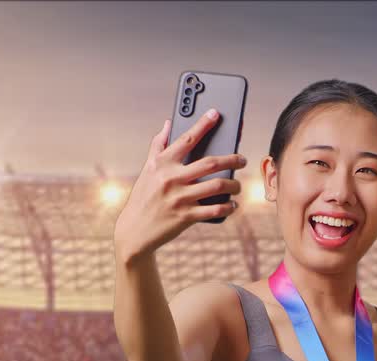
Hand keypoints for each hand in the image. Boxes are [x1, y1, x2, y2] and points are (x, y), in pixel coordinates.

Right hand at [113, 109, 246, 265]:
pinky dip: (228, 206)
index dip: (203, 124)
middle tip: (242, 159)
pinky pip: (215, 209)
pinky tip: (232, 204)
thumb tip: (168, 123)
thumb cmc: (143, 197)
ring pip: (217, 186)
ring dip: (234, 184)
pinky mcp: (186, 217)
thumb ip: (158, 145)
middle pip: (210, 163)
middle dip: (232, 159)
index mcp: (162, 164)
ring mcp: (180, 198)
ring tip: (237, 185)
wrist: (135, 230)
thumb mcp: (147, 170)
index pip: (186, 139)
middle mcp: (171, 178)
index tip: (216, 113)